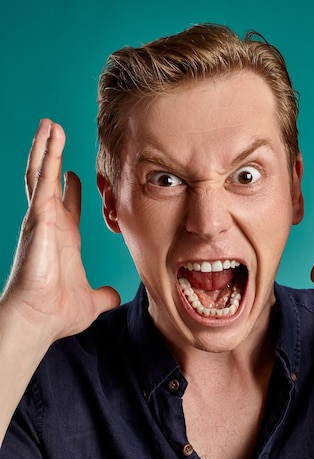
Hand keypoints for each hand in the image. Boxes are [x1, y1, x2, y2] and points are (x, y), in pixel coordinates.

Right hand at [2, 119, 119, 343]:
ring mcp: (42, 218)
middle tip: (57, 134)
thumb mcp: (91, 301)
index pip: (68, 206)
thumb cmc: (57, 312)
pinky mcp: (39, 216)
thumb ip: (103, 295)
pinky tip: (50, 135)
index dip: (72, 189)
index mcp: (65, 239)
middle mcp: (51, 224)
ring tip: (50, 124)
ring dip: (47, 148)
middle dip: (54, 158)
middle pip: (51, 182)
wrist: (39, 319)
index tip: (78, 174)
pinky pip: (42, 179)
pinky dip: (47, 155)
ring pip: (42, 173)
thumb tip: (115, 296)